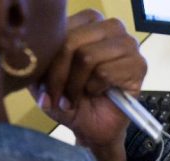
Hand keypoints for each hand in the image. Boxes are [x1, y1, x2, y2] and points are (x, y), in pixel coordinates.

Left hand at [32, 9, 147, 160]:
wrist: (93, 129)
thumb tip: (30, 52)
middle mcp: (110, 28)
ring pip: (88, 57)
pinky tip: (99, 93)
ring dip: (77, 84)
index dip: (49, 59)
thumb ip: (36, 60)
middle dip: (59, 74)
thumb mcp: (43, 79)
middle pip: (72, 41)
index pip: (60, 29)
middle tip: (58, 97)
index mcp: (87, 22)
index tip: (44, 84)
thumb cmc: (71, 100)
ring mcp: (128, 45)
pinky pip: (106, 72)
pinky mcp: (139, 65)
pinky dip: (96, 88)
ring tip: (76, 97)